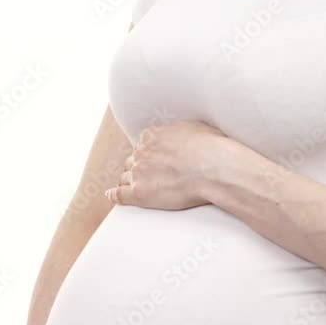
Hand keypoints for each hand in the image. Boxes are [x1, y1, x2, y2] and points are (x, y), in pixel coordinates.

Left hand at [104, 120, 232, 209]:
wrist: (213, 168)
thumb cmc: (211, 148)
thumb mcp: (194, 128)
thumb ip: (179, 132)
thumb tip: (181, 135)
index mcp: (152, 136)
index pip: (142, 145)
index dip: (147, 153)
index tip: (152, 159)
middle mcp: (142, 152)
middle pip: (133, 161)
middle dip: (138, 167)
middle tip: (147, 175)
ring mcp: (138, 173)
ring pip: (126, 177)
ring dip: (128, 181)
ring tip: (132, 187)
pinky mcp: (139, 193)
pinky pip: (119, 194)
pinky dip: (114, 195)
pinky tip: (112, 196)